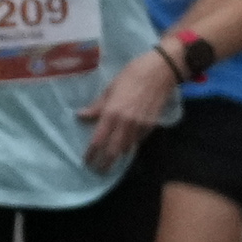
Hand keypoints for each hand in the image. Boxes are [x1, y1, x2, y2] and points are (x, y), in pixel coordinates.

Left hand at [80, 50, 178, 169]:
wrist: (161, 71)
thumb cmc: (132, 75)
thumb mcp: (110, 88)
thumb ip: (97, 106)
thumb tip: (81, 116)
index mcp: (112, 113)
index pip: (98, 139)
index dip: (91, 153)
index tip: (86, 161)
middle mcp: (125, 123)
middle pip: (113, 150)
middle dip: (105, 162)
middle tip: (99, 169)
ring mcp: (140, 125)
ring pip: (127, 147)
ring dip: (118, 155)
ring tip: (111, 160)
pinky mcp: (152, 125)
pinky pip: (138, 140)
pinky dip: (131, 144)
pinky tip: (126, 146)